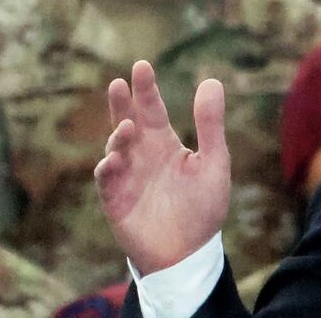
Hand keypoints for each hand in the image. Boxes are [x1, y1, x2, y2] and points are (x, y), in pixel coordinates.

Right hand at [95, 59, 231, 273]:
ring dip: (117, 136)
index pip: (152, 110)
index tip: (142, 66)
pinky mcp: (115, 200)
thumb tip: (211, 81)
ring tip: (127, 127)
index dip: (146, 89)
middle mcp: (142, 155)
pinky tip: (113, 159)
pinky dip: (107, 168)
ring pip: (114, 148)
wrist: (188, 253)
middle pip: (127, 122)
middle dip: (122, 104)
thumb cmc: (202, 208)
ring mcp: (126, 176)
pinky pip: (106, 180)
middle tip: (119, 83)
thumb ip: (210, 125)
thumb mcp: (213, 163)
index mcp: (164, 144)